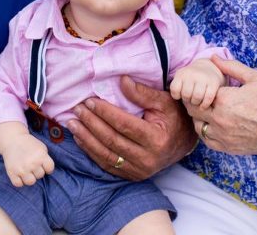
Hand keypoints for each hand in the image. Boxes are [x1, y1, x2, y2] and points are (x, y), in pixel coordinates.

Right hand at [0, 133, 54, 186]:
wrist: (12, 139)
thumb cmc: (29, 144)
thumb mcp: (41, 148)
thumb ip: (46, 159)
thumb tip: (47, 172)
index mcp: (41, 156)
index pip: (50, 169)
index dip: (47, 167)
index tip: (43, 164)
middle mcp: (32, 163)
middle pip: (40, 175)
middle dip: (37, 170)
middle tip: (31, 164)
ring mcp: (22, 169)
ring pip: (31, 182)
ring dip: (29, 177)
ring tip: (26, 170)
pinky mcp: (11, 172)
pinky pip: (18, 184)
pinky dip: (19, 181)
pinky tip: (19, 174)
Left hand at [68, 76, 195, 180]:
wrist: (183, 143)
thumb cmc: (173, 117)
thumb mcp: (163, 101)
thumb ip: (142, 92)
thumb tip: (121, 80)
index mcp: (157, 139)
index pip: (124, 124)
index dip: (105, 112)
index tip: (90, 101)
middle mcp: (148, 159)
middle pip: (112, 140)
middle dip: (92, 123)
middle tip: (78, 109)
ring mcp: (139, 170)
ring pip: (106, 155)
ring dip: (86, 138)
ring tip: (72, 123)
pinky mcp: (132, 175)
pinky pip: (107, 165)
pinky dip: (91, 151)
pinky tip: (80, 138)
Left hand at [170, 58, 225, 107]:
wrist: (209, 68)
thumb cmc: (191, 79)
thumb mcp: (181, 79)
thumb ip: (175, 88)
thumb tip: (169, 101)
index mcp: (181, 74)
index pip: (175, 90)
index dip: (177, 96)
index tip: (181, 95)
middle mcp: (192, 74)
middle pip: (186, 95)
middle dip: (188, 100)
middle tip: (191, 98)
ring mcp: (203, 78)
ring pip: (197, 97)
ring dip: (196, 103)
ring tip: (197, 101)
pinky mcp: (214, 83)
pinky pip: (208, 98)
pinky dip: (205, 105)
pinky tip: (203, 105)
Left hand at [187, 56, 256, 156]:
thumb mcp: (255, 77)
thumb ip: (231, 67)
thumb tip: (213, 58)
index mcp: (225, 100)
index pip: (199, 92)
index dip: (202, 86)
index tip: (208, 83)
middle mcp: (221, 120)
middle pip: (194, 110)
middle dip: (197, 101)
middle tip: (207, 95)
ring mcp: (225, 137)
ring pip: (198, 127)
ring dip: (200, 117)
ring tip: (212, 109)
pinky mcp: (231, 149)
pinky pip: (209, 141)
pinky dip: (208, 132)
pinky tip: (217, 123)